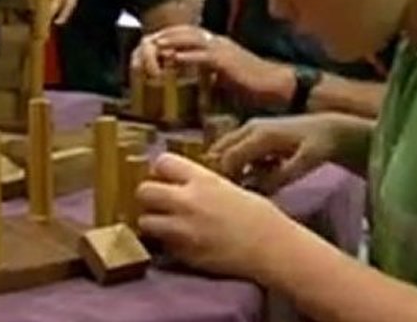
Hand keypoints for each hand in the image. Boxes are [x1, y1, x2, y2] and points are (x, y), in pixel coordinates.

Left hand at [131, 25, 294, 104]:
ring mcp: (223, 49)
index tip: (153, 45)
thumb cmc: (253, 86)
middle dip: (165, 35)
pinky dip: (188, 56)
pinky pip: (204, 55)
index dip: (169, 37)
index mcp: (217, 44)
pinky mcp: (227, 61)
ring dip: (171, 42)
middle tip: (147, 43)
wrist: (276, 85)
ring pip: (191, 38)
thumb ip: (208, 75)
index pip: (187, 33)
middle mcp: (218, 42)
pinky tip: (174, 59)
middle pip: (185, 31)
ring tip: (155, 47)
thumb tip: (191, 81)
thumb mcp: (225, 76)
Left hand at [137, 153, 293, 279]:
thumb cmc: (260, 215)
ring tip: (166, 225)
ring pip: (144, 221)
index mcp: (203, 179)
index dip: (161, 170)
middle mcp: (187, 201)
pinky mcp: (183, 254)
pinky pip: (162, 245)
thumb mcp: (230, 188)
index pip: (163, 162)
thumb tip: (184, 186)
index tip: (165, 177)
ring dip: (152, 222)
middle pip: (144, 191)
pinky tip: (182, 242)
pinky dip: (167, 243)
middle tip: (159, 202)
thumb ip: (203, 185)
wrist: (271, 247)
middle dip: (148, 196)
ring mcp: (182, 229)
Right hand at [209, 114, 343, 193]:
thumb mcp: (306, 163)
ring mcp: (251, 128)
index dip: (227, 180)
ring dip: (234, 168)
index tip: (235, 198)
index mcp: (261, 135)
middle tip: (240, 192)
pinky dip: (243, 164)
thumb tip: (258, 190)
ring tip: (257, 181)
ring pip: (226, 151)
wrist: (329, 130)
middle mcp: (251, 128)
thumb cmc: (319, 146)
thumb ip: (282, 177)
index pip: (228, 159)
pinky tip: (265, 171)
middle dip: (224, 173)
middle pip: (220, 152)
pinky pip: (237, 150)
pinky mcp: (254, 132)